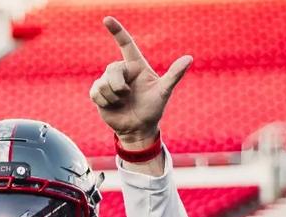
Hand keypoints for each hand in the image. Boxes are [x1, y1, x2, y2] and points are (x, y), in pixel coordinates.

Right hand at [90, 18, 192, 145]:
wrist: (139, 128)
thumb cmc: (153, 108)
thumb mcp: (164, 91)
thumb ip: (174, 74)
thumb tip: (189, 58)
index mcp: (136, 66)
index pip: (126, 44)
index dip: (117, 31)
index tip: (107, 19)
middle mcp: (122, 71)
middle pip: (113, 68)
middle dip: (119, 85)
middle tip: (127, 95)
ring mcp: (108, 81)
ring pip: (104, 82)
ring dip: (114, 96)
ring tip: (122, 102)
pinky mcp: (98, 92)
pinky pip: (96, 92)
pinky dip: (105, 101)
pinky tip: (112, 106)